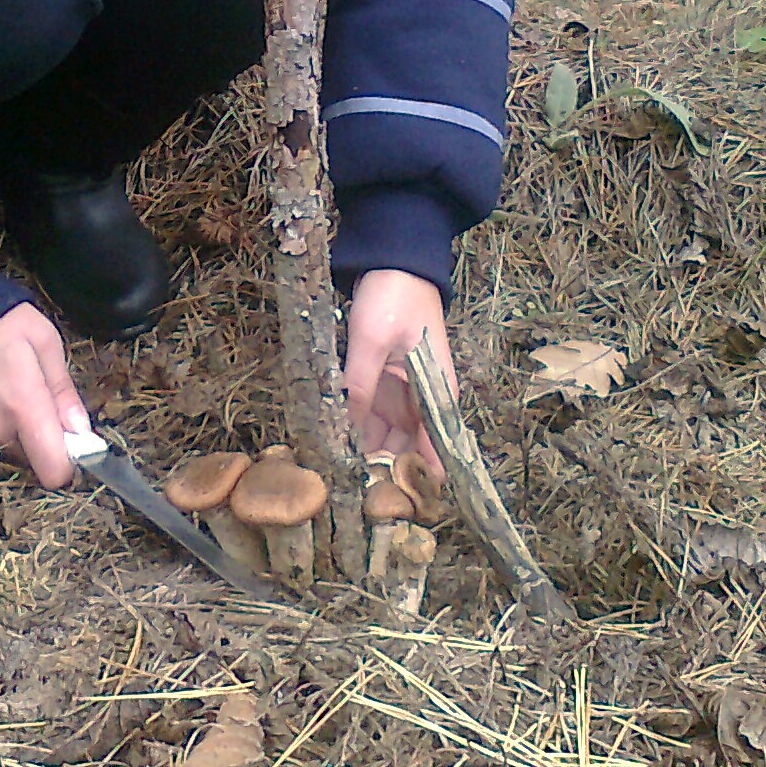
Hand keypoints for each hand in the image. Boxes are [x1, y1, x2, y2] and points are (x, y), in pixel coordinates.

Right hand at [0, 303, 91, 488]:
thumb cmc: (5, 325)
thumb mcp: (46, 343)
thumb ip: (63, 391)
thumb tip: (81, 431)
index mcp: (23, 406)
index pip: (52, 469)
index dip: (71, 463)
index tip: (78, 443)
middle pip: (38, 459)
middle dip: (49, 439)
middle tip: (47, 400)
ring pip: (18, 450)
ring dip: (27, 432)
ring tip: (22, 391)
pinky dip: (7, 426)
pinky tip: (3, 395)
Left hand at [344, 269, 456, 480]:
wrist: (396, 259)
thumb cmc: (394, 297)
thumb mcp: (372, 339)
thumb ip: (359, 384)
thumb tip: (345, 431)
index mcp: (435, 399)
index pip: (435, 461)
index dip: (412, 487)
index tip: (381, 507)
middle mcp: (422, 407)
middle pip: (404, 458)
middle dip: (379, 478)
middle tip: (342, 498)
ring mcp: (401, 398)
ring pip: (383, 443)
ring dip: (363, 459)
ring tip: (330, 481)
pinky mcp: (382, 387)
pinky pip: (369, 421)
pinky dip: (354, 435)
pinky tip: (330, 449)